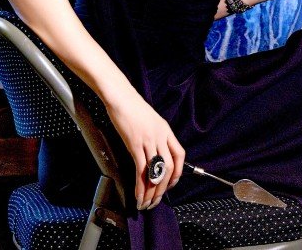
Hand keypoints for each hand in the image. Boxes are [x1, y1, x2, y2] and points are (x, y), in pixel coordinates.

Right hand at [106, 91, 184, 210]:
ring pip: (156, 172)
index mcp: (166, 131)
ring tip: (146, 203)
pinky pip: (141, 170)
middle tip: (156, 201)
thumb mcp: (151, 121)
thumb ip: (155, 136)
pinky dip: (140, 186)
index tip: (171, 184)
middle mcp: (161, 137)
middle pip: (169, 167)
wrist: (121, 98)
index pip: (180, 154)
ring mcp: (149, 141)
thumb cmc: (133, 108)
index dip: (178, 172)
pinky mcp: (135, 144)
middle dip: (163, 188)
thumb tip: (154, 152)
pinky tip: (138, 195)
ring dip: (152, 192)